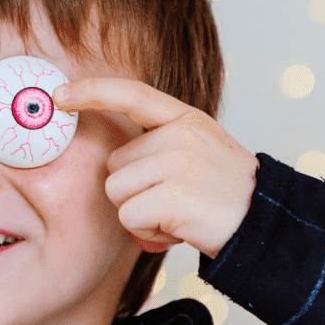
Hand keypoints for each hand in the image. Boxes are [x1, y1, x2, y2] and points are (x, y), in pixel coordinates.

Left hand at [54, 79, 258, 259]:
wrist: (265, 225)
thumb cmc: (224, 196)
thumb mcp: (199, 152)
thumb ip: (160, 147)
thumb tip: (113, 164)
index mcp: (185, 119)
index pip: (131, 94)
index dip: (92, 92)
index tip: (60, 96)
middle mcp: (180, 135)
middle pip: (114, 165)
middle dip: (133, 191)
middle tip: (172, 201)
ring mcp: (177, 164)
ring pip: (117, 193)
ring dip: (138, 214)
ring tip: (176, 214)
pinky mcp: (173, 196)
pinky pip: (129, 217)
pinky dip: (146, 232)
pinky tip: (176, 228)